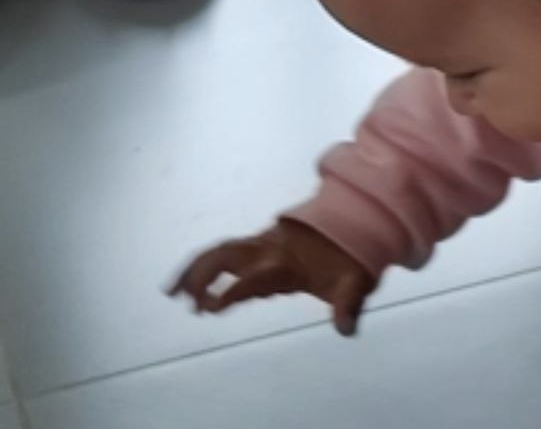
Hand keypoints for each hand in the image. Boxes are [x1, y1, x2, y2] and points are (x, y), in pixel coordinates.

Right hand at [169, 219, 376, 336]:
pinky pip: (222, 252)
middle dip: (204, 276)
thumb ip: (348, 305)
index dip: (235, 290)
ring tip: (172, 293)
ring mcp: (260, 245)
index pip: (256, 277)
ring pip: (219, 252)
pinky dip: (201, 265)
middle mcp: (269, 251)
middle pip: (227, 257)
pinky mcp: (256, 245)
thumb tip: (346, 330)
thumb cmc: (352, 258)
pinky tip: (185, 286)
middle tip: (190, 303)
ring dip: (194, 270)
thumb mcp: (356, 281)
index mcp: (289, 263)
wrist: (356, 222)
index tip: (213, 307)